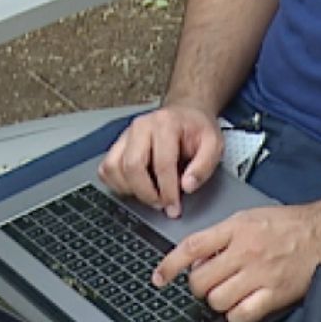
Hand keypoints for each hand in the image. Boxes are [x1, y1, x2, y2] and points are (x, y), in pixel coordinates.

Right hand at [98, 103, 223, 218]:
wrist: (186, 113)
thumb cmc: (197, 129)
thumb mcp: (213, 144)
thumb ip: (204, 166)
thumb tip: (187, 186)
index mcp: (166, 123)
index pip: (162, 163)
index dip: (167, 191)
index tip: (174, 208)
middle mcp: (141, 126)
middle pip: (132, 166)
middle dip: (146, 193)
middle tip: (161, 204)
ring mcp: (126, 134)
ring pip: (114, 168)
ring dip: (130, 190)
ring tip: (151, 194)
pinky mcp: (117, 144)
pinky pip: (107, 169)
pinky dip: (117, 184)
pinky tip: (137, 186)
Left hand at [153, 201, 320, 321]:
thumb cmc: (292, 224)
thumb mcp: (252, 216)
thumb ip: (223, 233)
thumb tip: (198, 257)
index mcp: (238, 227)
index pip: (192, 246)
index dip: (171, 264)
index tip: (160, 277)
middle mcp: (246, 250)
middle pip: (200, 280)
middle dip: (201, 285)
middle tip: (213, 280)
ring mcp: (259, 274)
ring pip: (217, 300)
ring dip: (219, 300)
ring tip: (232, 290)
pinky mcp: (274, 294)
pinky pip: (239, 315)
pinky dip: (236, 314)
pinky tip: (244, 303)